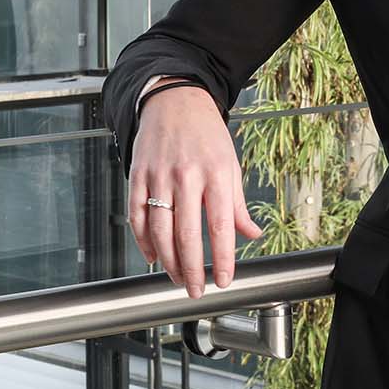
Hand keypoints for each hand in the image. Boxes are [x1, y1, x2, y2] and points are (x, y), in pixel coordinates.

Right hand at [126, 85, 261, 297]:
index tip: (223, 280)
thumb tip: (251, 234)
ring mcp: (159, 175)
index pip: (220, 226)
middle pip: (187, 235)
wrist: (174, 99)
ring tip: (177, 278)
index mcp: (216, 174)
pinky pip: (136, 215)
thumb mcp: (231, 165)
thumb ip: (238, 204)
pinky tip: (152, 255)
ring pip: (159, 230)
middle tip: (197, 290)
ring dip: (167, 261)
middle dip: (192, 270)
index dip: (222, 259)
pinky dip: (143, 241)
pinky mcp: (137, 174)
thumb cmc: (206, 133)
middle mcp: (187, 176)